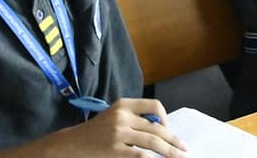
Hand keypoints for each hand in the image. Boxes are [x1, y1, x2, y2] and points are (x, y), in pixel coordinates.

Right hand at [72, 98, 187, 157]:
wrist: (71, 144)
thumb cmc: (96, 132)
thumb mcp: (115, 116)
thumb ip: (135, 118)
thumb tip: (162, 129)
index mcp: (124, 104)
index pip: (154, 105)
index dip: (166, 118)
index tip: (169, 130)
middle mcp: (122, 116)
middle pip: (156, 127)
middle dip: (173, 140)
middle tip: (184, 149)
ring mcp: (118, 133)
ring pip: (153, 141)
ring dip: (169, 151)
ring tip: (179, 157)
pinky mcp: (115, 150)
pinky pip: (140, 155)